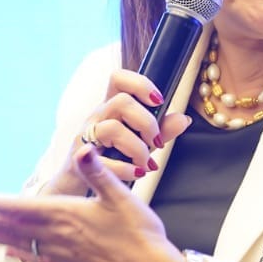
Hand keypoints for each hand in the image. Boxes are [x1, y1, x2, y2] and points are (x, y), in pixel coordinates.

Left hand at [0, 142, 182, 261]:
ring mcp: (61, 254)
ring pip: (16, 241)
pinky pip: (35, 257)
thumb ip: (99, 174)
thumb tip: (83, 150)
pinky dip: (17, 252)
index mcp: (66, 216)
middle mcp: (57, 237)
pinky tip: (6, 251)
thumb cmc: (141, 236)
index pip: (17, 208)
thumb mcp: (123, 198)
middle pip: (8, 226)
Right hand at [46, 69, 193, 195]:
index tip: (158, 101)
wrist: (78, 183)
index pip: (118, 78)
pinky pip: (103, 162)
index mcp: (111, 107)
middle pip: (121, 102)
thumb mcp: (138, 141)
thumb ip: (160, 130)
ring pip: (112, 128)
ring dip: (137, 148)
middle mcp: (97, 117)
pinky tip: (137, 173)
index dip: (141, 84)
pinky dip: (125, 169)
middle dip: (146, 122)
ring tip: (146, 163)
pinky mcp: (79, 162)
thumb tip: (184, 119)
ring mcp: (85, 138)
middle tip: (156, 142)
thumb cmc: (110, 156)